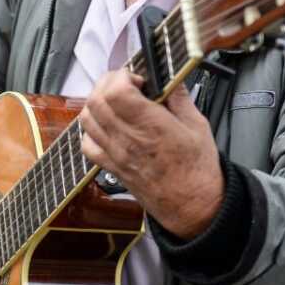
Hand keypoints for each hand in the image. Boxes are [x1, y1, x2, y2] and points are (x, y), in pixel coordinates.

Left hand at [77, 70, 223, 239]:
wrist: (192, 207)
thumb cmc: (198, 170)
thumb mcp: (198, 125)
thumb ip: (180, 98)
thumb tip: (171, 78)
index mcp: (151, 125)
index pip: (116, 92)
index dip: (122, 77)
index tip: (136, 77)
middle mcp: (128, 138)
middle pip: (96, 101)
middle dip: (107, 84)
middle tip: (125, 84)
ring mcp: (116, 153)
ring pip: (86, 119)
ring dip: (97, 103)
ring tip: (115, 101)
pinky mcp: (112, 167)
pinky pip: (87, 144)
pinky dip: (91, 130)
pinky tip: (107, 126)